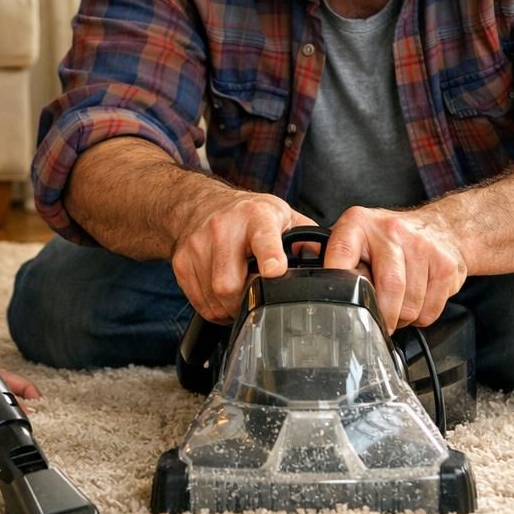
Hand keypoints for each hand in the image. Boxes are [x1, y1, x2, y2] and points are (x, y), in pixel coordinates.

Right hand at [170, 188, 316, 322]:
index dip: (269, 256)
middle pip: (230, 283)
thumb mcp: (282, 215)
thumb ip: (307, 238)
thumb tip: (331, 263)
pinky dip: (215, 308)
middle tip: (259, 301)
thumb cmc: (249, 214)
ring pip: (214, 297)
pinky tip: (224, 297)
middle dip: (247, 302)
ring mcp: (198, 245)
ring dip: (232, 309)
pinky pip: (200, 302)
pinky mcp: (181, 262)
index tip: (275, 271)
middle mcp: (223, 228)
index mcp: (256, 216)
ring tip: (242, 297)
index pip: (262, 237)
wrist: (199, 204)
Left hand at [323, 206, 468, 328]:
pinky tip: (416, 302)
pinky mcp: (445, 265)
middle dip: (381, 315)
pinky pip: (429, 310)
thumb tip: (304, 281)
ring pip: (409, 305)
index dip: (337, 281)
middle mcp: (390, 230)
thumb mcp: (356, 237)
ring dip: (402, 319)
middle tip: (377, 323)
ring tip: (397, 309)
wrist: (442, 228)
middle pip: (387, 287)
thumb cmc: (390, 240)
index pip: (341, 253)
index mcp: (358, 223)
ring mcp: (421, 246)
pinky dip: (421, 317)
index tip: (334, 303)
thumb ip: (335, 257)